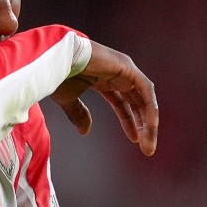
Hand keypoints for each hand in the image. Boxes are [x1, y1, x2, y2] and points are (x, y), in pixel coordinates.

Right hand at [51, 39, 157, 155]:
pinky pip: (145, 90)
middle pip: (136, 102)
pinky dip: (150, 108)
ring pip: (144, 98)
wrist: (56, 59)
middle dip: (143, 125)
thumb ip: (78, 114)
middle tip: (147, 148)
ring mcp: (124, 69)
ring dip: (149, 122)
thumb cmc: (57, 74)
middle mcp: (117, 73)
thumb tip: (85, 131)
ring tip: (148, 144)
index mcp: (103, 78)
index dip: (129, 121)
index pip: (122, 102)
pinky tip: (150, 127)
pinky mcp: (128, 67)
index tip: (135, 140)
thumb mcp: (68, 99)